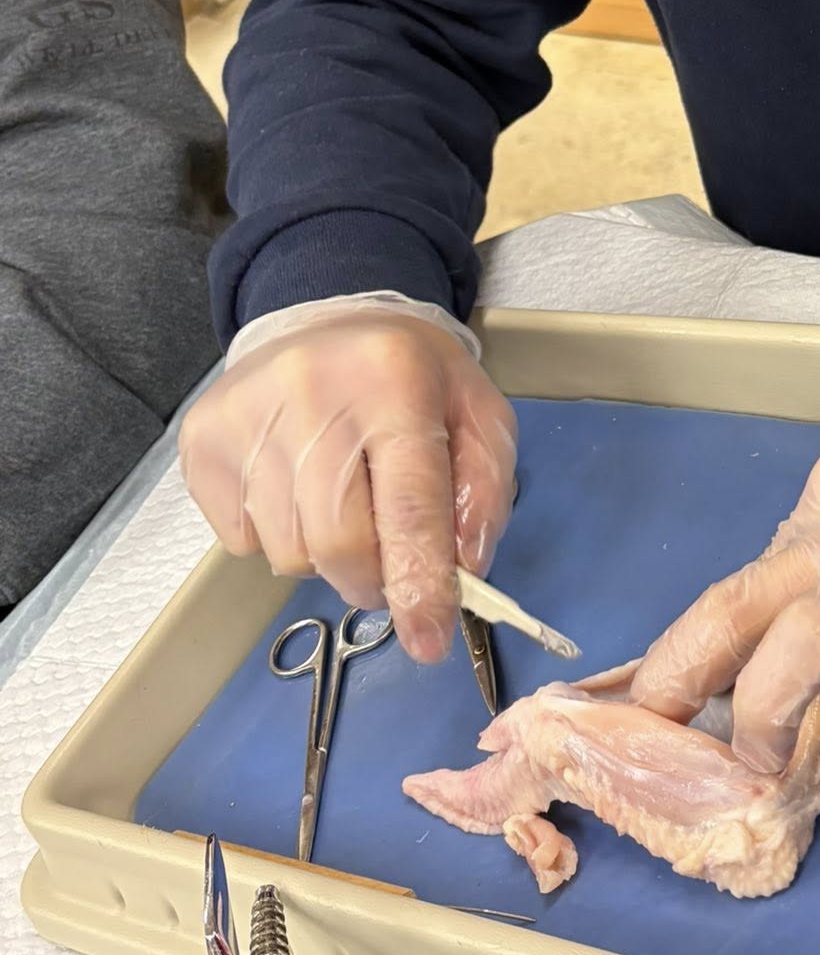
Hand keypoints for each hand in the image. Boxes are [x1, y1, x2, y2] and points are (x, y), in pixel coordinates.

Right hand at [179, 295, 515, 660]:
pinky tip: (297, 487)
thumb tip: (461, 570)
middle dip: (372, 580)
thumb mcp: (477, 415)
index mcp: (394, 381)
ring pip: (288, 552)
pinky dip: (277, 537)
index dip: (420, 584)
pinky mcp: (202, 440)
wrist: (324, 315)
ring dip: (325, 557)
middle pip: (338, 543)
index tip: (429, 639)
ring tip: (342, 503)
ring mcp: (246, 416)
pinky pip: (241, 540)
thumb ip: (483, 492)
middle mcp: (311, 392)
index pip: (409, 505)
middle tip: (388, 570)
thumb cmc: (411, 377)